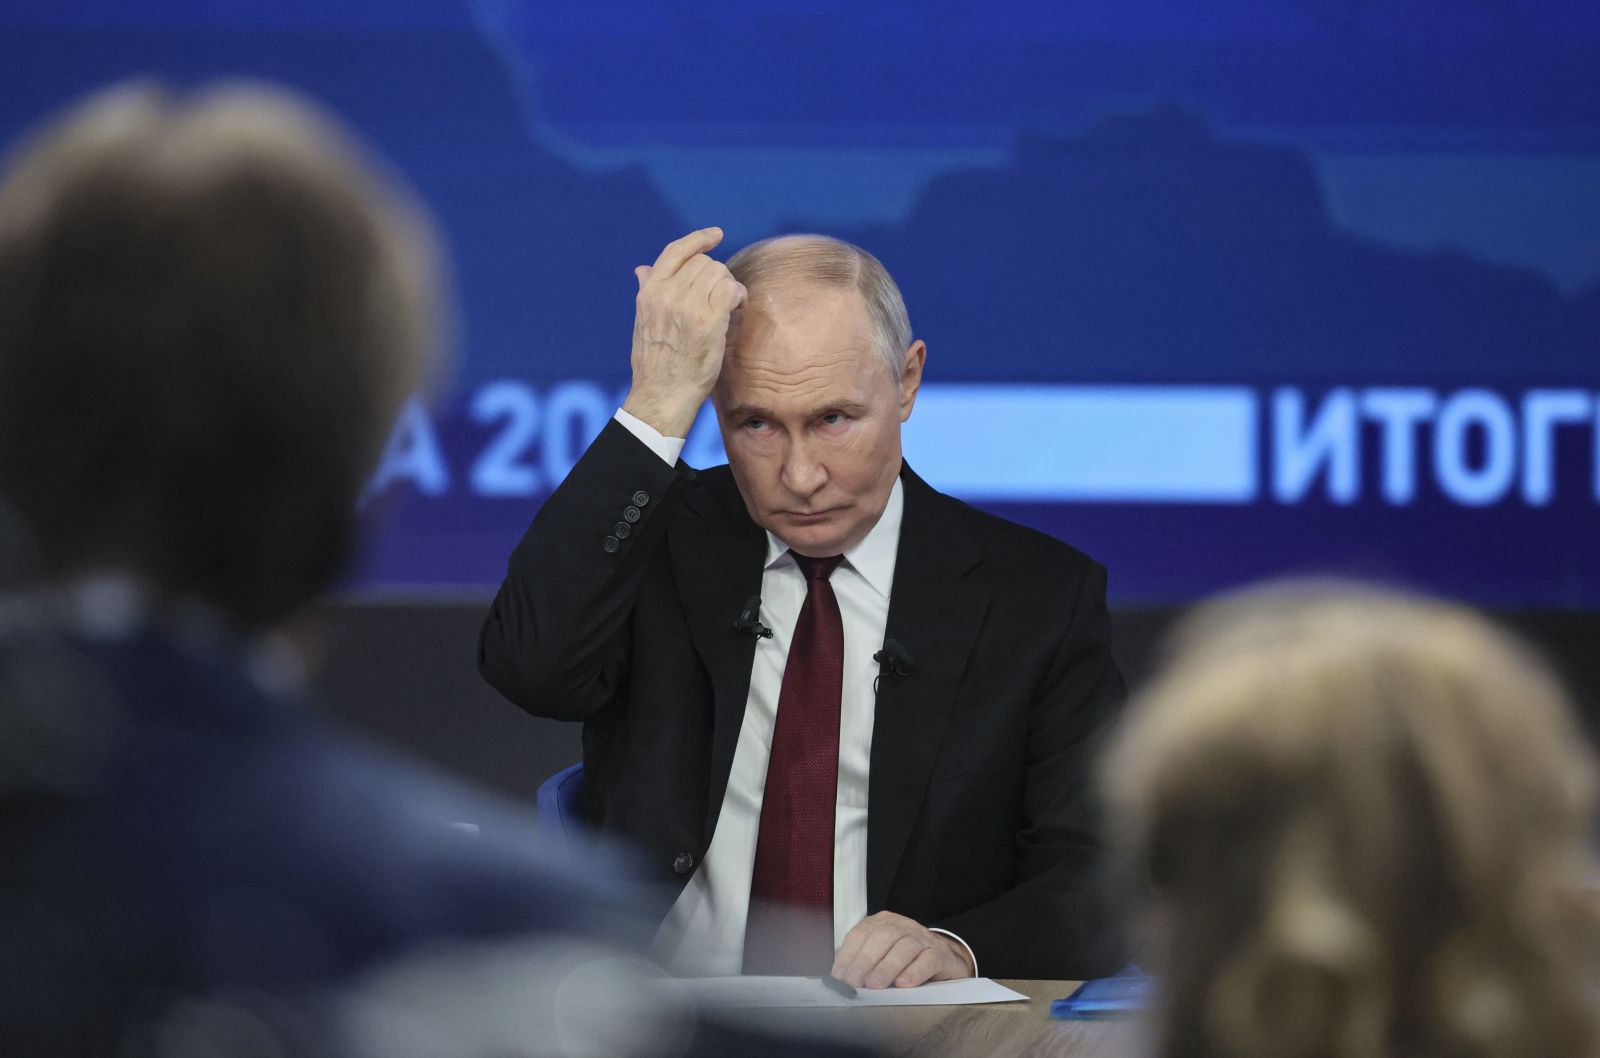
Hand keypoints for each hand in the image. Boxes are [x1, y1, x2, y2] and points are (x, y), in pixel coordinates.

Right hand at [621, 226, 747, 437]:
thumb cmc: (655, 363)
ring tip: (729, 307)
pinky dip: (739, 297)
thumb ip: (647, 291)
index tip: (715, 235)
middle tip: (722, 298)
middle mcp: (666, 294)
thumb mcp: (643, 321)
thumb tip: (642, 269)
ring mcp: (688, 307)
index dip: (698, 239)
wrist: (662, 395)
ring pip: (720, 274)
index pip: (675, 252)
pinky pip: (731, 291)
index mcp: (650, 292)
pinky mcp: (708, 322)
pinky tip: (737, 311)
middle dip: (717, 276)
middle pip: (704, 263)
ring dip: (730, 287)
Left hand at [830, 911, 974, 989]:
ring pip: (904, 947)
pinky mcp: (940, 953)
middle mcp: (903, 926)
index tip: (839, 976)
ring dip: (887, 967)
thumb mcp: (882, 955)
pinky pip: (928, 960)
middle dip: (865, 961)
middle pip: (882, 937)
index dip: (848, 954)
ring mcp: (923, 938)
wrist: (944, 958)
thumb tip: (841, 979)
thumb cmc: (906, 959)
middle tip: (854, 982)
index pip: (861, 933)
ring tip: (875, 985)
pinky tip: (904, 984)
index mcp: (883, 923)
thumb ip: (863, 963)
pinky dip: (915, 972)